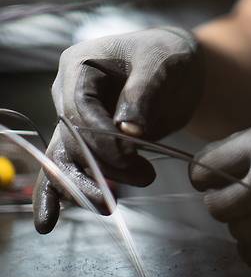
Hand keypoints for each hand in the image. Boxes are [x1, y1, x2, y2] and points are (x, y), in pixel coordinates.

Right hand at [33, 26, 202, 233]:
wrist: (177, 68)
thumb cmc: (167, 55)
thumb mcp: (161, 62)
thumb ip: (143, 92)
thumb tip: (128, 129)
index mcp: (78, 66)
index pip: (79, 108)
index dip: (101, 136)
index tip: (130, 153)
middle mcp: (67, 94)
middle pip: (72, 139)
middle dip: (102, 165)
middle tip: (141, 178)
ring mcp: (73, 120)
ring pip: (66, 159)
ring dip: (85, 185)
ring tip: (110, 205)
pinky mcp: (86, 143)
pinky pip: (67, 168)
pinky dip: (57, 194)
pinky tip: (47, 221)